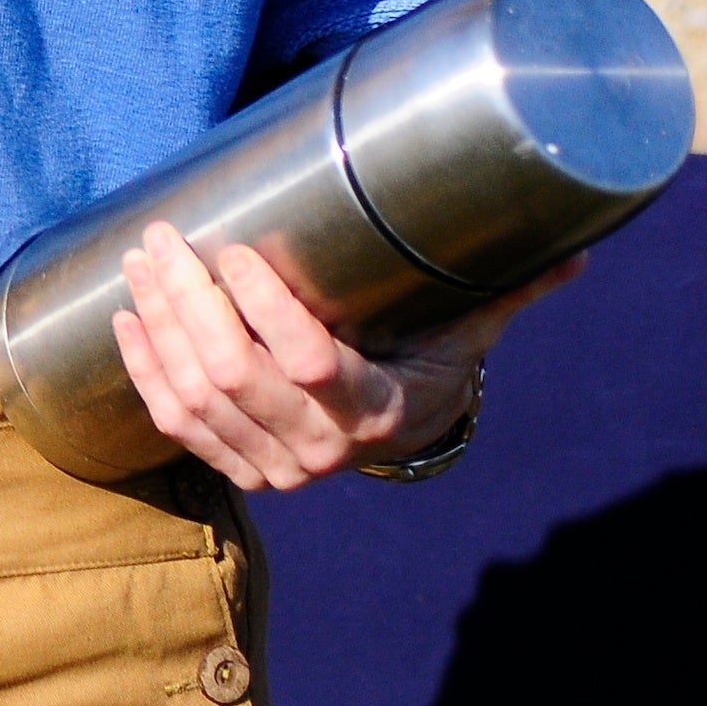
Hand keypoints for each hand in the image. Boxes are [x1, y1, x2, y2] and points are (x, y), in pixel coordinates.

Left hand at [112, 222, 582, 491]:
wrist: (403, 433)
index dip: (264, 306)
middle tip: (166, 237)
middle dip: (188, 301)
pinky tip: (126, 318)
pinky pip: (176, 425)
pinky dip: (144, 370)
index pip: (307, 361)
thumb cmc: (431, 360)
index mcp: (371, 409)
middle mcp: (317, 449)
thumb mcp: (467, 328)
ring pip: (196, 396)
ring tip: (142, 260)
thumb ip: (510, 288)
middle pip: (234, 375)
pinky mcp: (238, 468)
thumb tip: (579, 246)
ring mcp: (272, 466)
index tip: (235, 246)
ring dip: (158, 326)